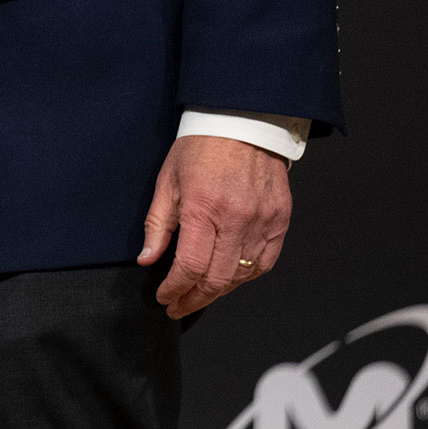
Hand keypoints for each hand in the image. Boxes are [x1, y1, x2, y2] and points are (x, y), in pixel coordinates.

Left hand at [137, 133, 290, 318]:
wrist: (243, 123)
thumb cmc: (201, 148)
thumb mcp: (168, 181)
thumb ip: (158, 223)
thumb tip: (147, 259)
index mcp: (202, 208)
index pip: (189, 266)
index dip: (175, 288)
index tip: (165, 297)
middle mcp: (235, 219)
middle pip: (217, 278)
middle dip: (195, 298)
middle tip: (179, 306)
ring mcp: (262, 221)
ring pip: (242, 275)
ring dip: (220, 291)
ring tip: (200, 294)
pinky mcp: (280, 220)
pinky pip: (265, 262)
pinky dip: (247, 276)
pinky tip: (231, 279)